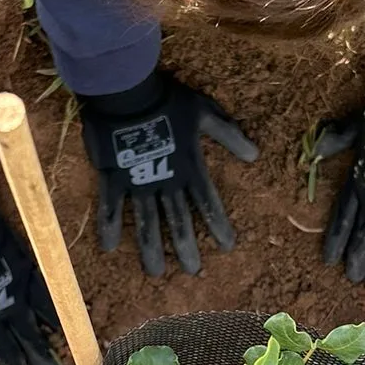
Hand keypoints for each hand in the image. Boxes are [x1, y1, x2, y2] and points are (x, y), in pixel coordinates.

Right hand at [78, 68, 257, 276]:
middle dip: (185, 248)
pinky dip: (109, 228)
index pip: (207, 203)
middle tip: (192, 271)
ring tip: (155, 273)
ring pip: (146, 223)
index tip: (228, 247)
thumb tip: (255, 156)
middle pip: (177, 222)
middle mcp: (165, 182)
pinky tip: (108, 249)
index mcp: (189, 168)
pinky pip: (110, 207)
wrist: (127, 92)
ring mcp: (137, 183)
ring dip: (151, 250)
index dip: (218, 225)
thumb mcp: (205, 113)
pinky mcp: (113, 178)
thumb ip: (229, 135)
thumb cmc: (169, 101)